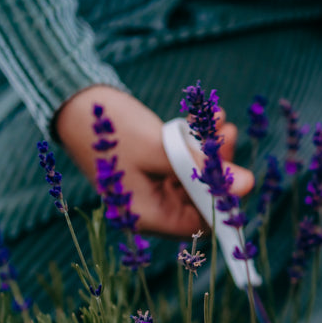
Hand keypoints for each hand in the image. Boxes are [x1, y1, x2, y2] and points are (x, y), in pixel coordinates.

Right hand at [54, 85, 253, 236]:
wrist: (73, 100)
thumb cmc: (107, 127)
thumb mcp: (159, 146)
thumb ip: (203, 168)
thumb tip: (249, 184)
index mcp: (146, 215)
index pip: (198, 222)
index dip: (223, 201)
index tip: (241, 175)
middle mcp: (150, 207)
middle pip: (200, 198)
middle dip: (218, 167)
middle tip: (228, 135)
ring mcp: (152, 188)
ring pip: (195, 177)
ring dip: (210, 150)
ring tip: (220, 121)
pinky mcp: (154, 168)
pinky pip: (184, 162)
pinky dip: (196, 143)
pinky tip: (207, 118)